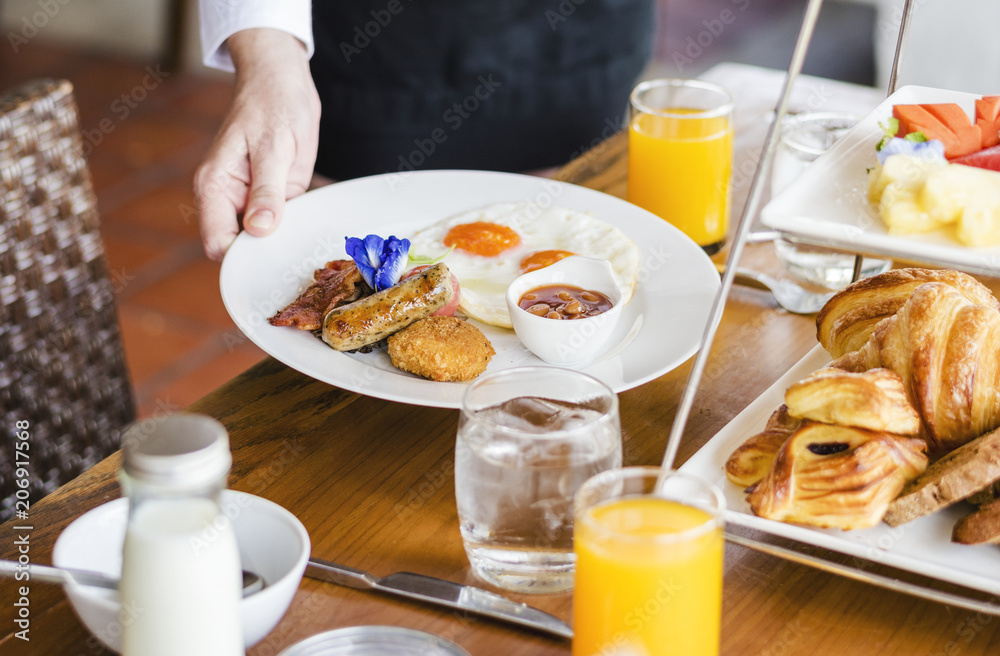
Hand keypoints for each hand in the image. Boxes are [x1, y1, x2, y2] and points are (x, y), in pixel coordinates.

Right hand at [194, 28, 320, 260]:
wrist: (282, 82)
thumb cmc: (273, 105)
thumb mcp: (274, 147)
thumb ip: (267, 190)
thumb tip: (258, 229)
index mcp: (215, 187)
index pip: (218, 243)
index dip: (242, 259)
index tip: (273, 262)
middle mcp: (228, 199)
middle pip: (239, 249)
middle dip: (265, 256)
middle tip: (297, 257)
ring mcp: (250, 201)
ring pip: (262, 241)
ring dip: (283, 244)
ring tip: (307, 244)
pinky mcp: (272, 199)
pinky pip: (281, 226)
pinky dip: (295, 230)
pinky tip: (312, 229)